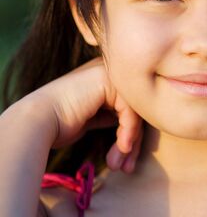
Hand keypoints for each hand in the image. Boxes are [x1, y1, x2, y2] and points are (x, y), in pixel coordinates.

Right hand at [28, 57, 142, 172]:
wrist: (36, 123)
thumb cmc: (58, 125)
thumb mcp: (92, 118)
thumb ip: (111, 114)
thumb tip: (131, 124)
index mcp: (105, 78)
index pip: (131, 108)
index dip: (131, 137)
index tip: (126, 162)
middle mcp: (109, 73)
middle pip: (136, 110)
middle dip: (133, 142)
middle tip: (127, 168)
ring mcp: (109, 74)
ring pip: (136, 112)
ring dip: (131, 142)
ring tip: (120, 165)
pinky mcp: (108, 82)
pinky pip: (131, 111)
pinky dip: (129, 133)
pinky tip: (123, 148)